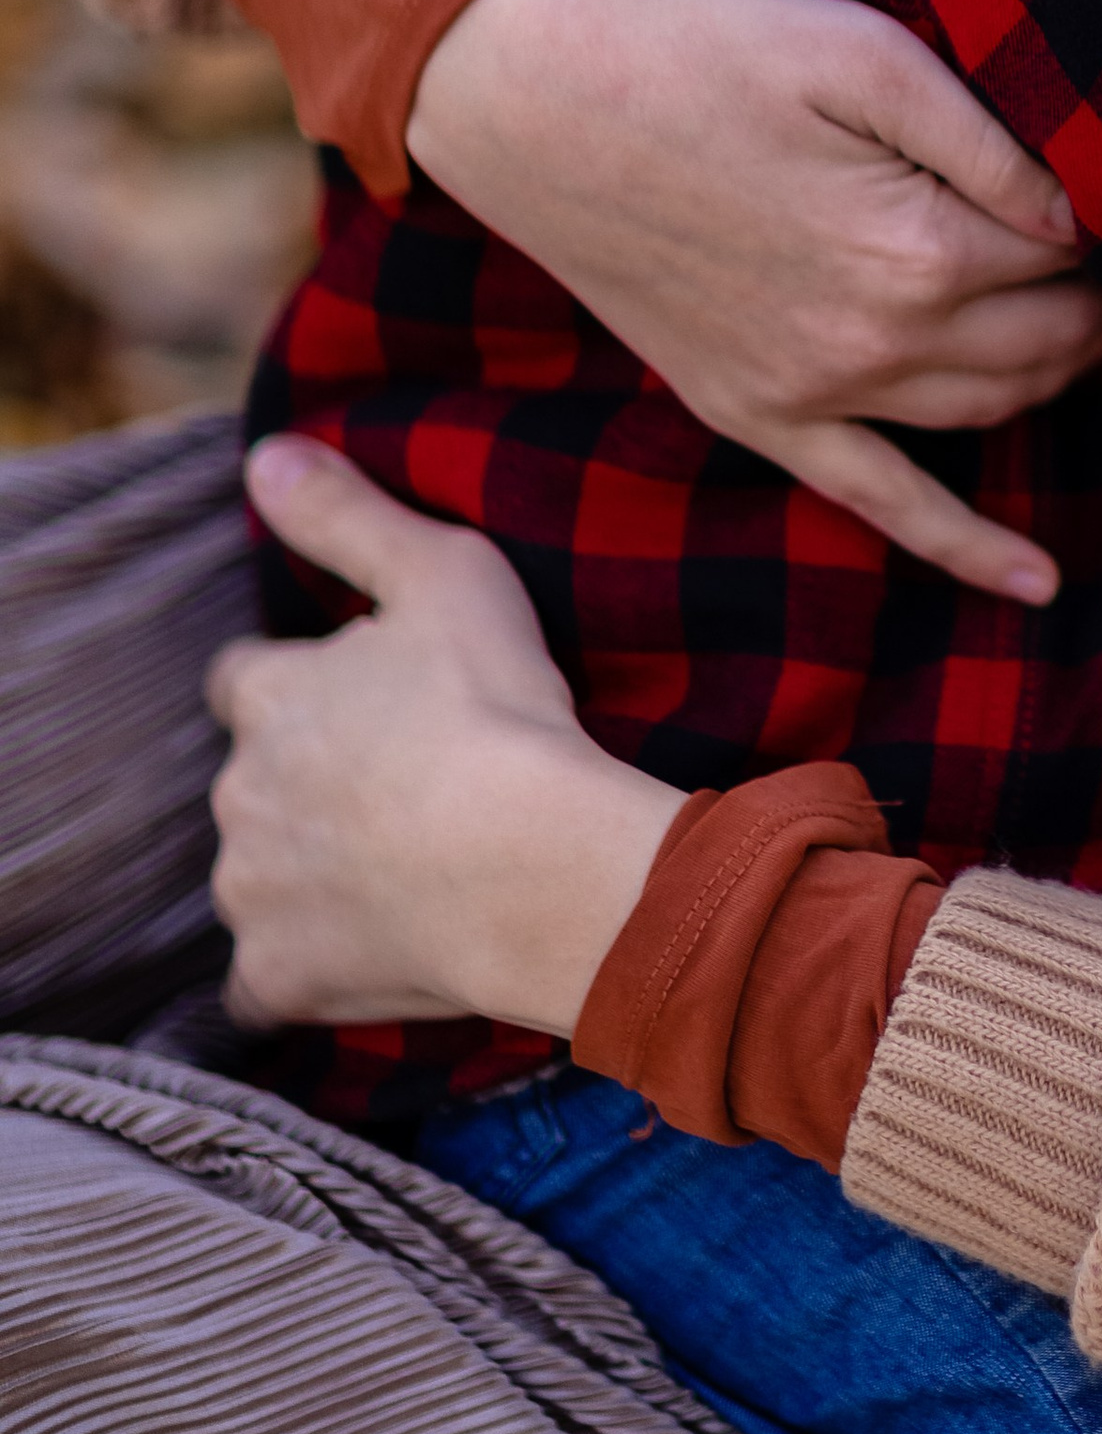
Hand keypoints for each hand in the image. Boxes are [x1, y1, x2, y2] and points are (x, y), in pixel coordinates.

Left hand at [208, 439, 681, 1036]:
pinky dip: (306, 965)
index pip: (246, 678)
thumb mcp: (443, 571)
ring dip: (309, 866)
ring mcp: (253, 890)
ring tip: (406, 864)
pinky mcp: (280, 975)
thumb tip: (264, 455)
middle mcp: (239, 791)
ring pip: (260, 872)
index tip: (369, 697)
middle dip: (310, 778)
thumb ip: (346, 513)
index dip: (303, 683)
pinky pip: (270, 978)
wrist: (531, 861)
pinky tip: (367, 949)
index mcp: (269, 695)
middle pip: (255, 778)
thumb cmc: (498, 708)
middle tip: (407, 781)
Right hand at [409, 0, 1101, 602]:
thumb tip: (1084, 213)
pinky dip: (968, 549)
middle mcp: (875, 342)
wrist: (535, 102)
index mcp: (915, 247)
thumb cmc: (702, 49)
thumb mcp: (860, 52)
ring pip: (992, 411)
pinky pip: (885, 505)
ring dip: (1063, 375)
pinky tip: (1038, 583)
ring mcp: (814, 395)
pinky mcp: (760, 415)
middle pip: (1049, 341)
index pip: (1073, 256)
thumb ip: (986, 140)